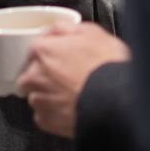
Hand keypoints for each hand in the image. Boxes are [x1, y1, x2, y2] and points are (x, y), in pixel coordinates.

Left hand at [17, 23, 129, 137]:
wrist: (119, 101)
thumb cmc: (108, 67)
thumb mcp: (93, 33)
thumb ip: (67, 28)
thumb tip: (57, 29)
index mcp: (43, 50)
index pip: (34, 49)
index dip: (49, 54)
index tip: (59, 58)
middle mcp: (35, 75)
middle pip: (30, 75)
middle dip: (43, 76)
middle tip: (66, 78)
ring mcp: (40, 100)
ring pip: (36, 97)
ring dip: (48, 96)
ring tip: (72, 96)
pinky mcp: (48, 122)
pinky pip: (44, 117)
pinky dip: (54, 115)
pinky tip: (72, 110)